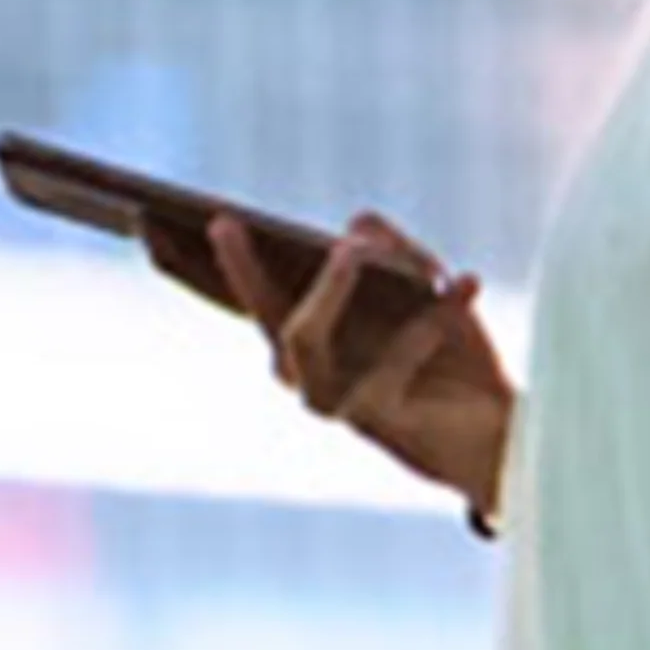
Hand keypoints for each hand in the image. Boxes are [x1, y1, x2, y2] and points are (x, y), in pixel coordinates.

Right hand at [203, 207, 513, 519]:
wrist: (504, 430)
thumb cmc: (452, 353)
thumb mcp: (421, 281)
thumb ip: (390, 248)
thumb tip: (354, 226)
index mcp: (310, 335)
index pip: (247, 293)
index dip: (195, 263)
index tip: (146, 220)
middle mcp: (308, 373)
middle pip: (260, 315)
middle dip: (237, 269)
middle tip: (224, 224)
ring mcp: (333, 402)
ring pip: (301, 335)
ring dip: (330, 285)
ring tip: (353, 248)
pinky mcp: (372, 420)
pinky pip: (391, 356)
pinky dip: (433, 314)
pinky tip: (466, 284)